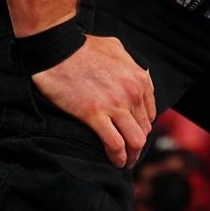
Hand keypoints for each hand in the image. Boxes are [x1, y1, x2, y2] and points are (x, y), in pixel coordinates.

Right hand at [32, 34, 155, 168]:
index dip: (142, 127)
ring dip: (131, 155)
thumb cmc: (84, 47)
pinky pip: (114, 144)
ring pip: (135, 140)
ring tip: (125, 163)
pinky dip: (117, 157)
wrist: (59, 49)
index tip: (134, 134)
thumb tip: (138, 75)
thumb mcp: (117, 48)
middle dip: (138, 144)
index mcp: (139, 79)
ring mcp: (114, 105)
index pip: (150, 113)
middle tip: (130, 154)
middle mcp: (132, 93)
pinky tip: (115, 162)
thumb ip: (131, 64)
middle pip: (144, 129)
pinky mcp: (94, 114)